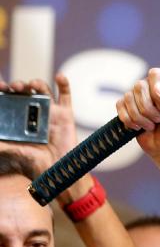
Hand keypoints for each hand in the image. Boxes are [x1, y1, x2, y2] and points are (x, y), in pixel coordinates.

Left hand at [0, 74, 89, 198]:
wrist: (59, 170)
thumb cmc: (37, 162)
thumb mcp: (16, 150)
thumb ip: (3, 145)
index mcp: (20, 117)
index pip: (10, 98)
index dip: (4, 89)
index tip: (0, 87)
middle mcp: (34, 111)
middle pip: (25, 90)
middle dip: (18, 85)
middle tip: (14, 87)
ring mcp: (50, 111)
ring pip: (43, 89)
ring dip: (36, 82)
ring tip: (31, 85)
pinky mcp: (66, 114)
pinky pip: (66, 95)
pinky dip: (64, 84)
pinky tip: (59, 76)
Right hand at [115, 68, 159, 159]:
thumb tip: (157, 88)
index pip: (155, 74)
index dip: (157, 91)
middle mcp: (154, 86)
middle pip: (139, 86)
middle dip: (148, 108)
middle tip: (159, 119)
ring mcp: (140, 96)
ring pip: (128, 97)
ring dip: (140, 117)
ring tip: (152, 125)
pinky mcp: (128, 106)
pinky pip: (120, 105)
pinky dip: (129, 120)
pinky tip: (140, 127)